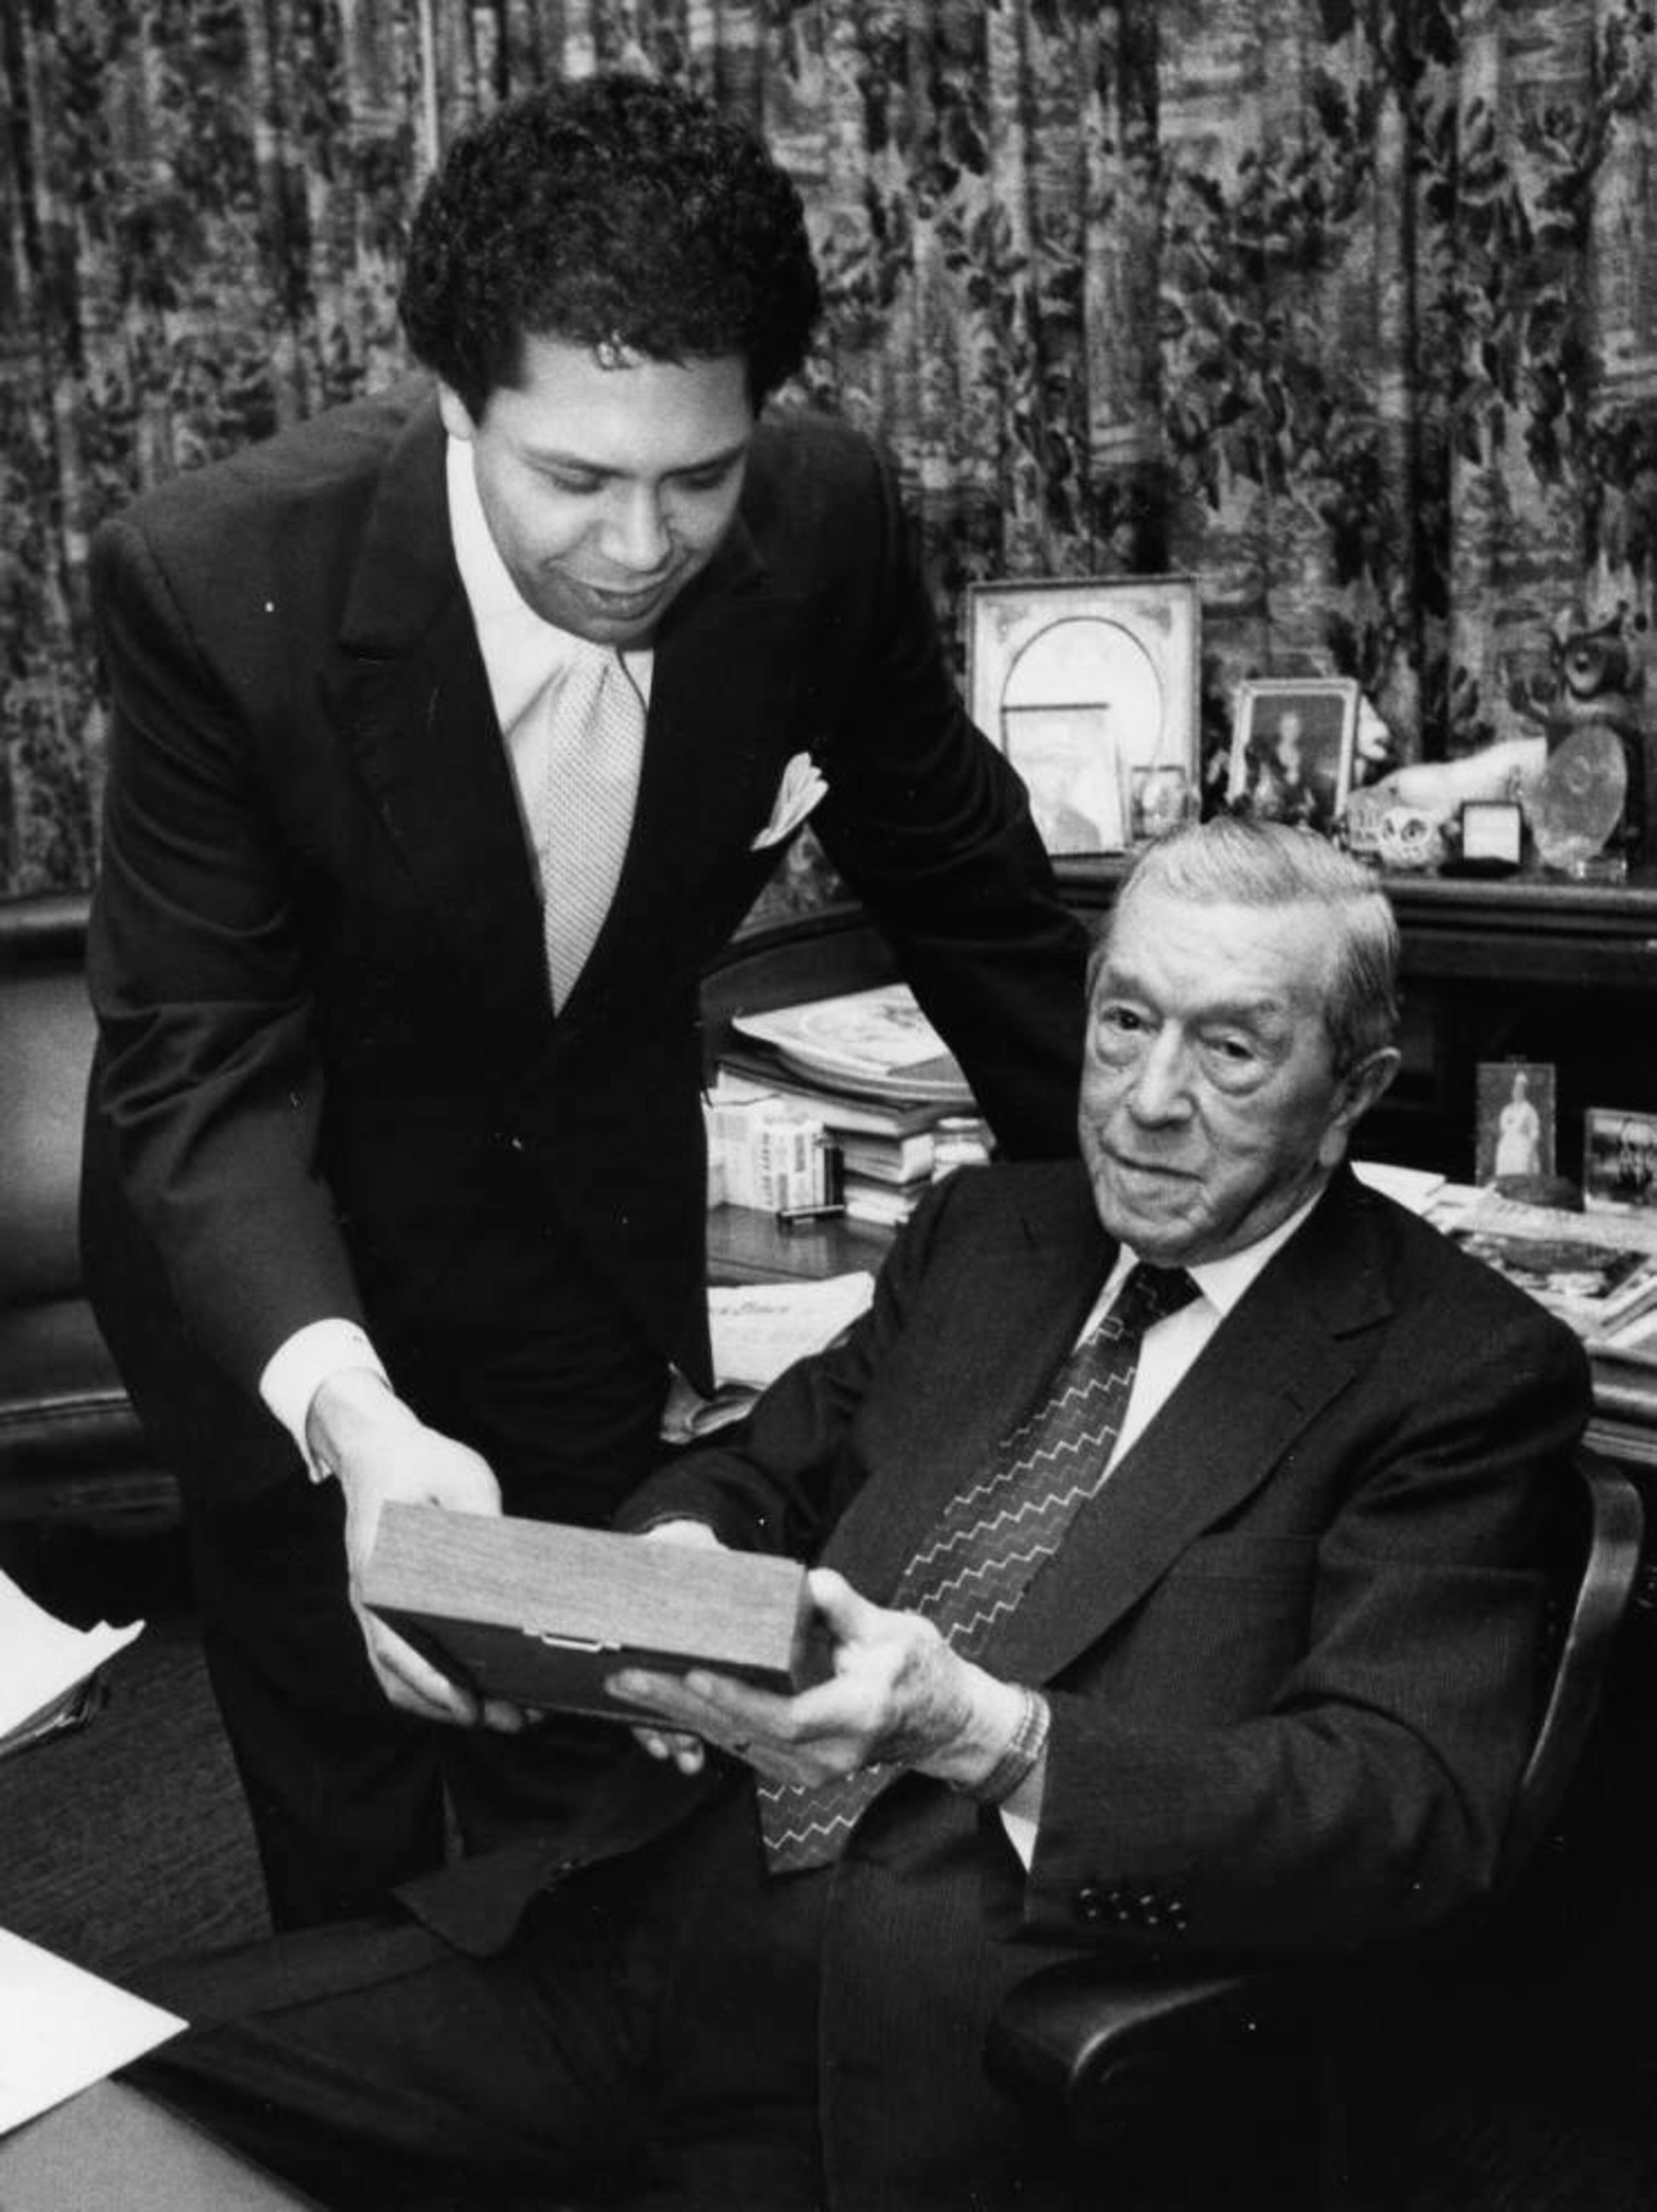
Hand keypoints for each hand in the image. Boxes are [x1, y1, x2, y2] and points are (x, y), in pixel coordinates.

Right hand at [308, 1368, 524, 1732]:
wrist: (376, 1447)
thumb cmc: (417, 1461)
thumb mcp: (461, 1480)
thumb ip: (482, 1523)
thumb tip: (514, 1570)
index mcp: (380, 1572)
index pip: (397, 1647)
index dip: (434, 1685)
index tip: (471, 1709)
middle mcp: (370, 1599)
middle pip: (402, 1676)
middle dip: (455, 1708)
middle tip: (514, 1719)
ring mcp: (375, 1606)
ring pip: (401, 1675)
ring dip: (448, 1701)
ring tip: (508, 1711)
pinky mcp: (389, 1605)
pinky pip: (406, 1657)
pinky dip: (437, 1682)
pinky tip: (479, 1685)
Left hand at [609, 1567, 1024, 1789]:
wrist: (948, 1725)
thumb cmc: (925, 1673)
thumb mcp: (897, 1631)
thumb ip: (849, 1610)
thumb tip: (811, 1583)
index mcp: (855, 1717)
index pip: (786, 1714)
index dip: (738, 1697)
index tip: (696, 1672)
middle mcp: (827, 1755)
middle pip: (744, 1732)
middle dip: (681, 1704)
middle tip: (628, 1674)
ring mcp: (810, 1769)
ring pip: (734, 1742)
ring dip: (680, 1714)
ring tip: (630, 1685)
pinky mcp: (798, 1767)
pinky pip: (741, 1744)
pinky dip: (703, 1722)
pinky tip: (667, 1701)